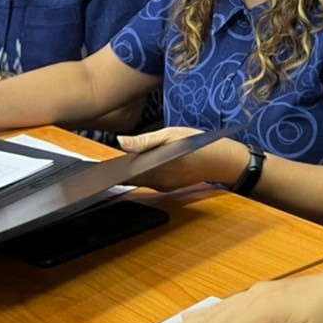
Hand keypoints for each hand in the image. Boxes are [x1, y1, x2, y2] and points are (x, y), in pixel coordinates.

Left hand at [118, 126, 241, 189]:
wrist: (220, 160)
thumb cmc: (197, 144)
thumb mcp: (170, 135)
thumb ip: (144, 140)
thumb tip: (121, 142)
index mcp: (156, 168)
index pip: (125, 173)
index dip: (113, 170)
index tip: (102, 167)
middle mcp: (159, 181)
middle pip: (131, 178)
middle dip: (120, 172)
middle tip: (109, 164)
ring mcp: (164, 186)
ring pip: (141, 180)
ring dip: (132, 173)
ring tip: (123, 164)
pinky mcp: (169, 188)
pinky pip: (151, 182)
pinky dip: (144, 175)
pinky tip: (142, 167)